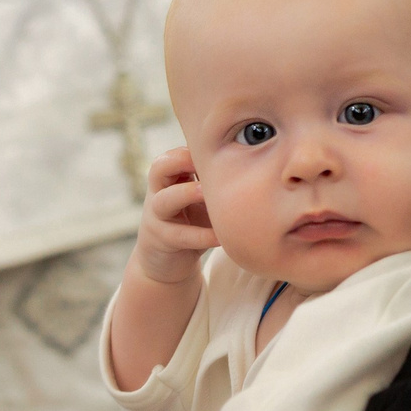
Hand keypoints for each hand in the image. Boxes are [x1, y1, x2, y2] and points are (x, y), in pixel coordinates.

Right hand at [129, 148, 216, 288]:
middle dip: (181, 161)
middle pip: (159, 168)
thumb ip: (214, 184)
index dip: (192, 150)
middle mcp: (158, 193)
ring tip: (207, 193)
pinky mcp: (161, 240)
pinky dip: (202, 235)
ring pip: (164, 200)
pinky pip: (180, 235)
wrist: (168, 263)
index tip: (220, 147)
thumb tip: (253, 163)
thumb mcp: (201, 201)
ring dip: (187, 193)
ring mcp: (156, 217)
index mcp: (169, 179)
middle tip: (205, 162)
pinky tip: (222, 237)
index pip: (174, 155)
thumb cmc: (191, 224)